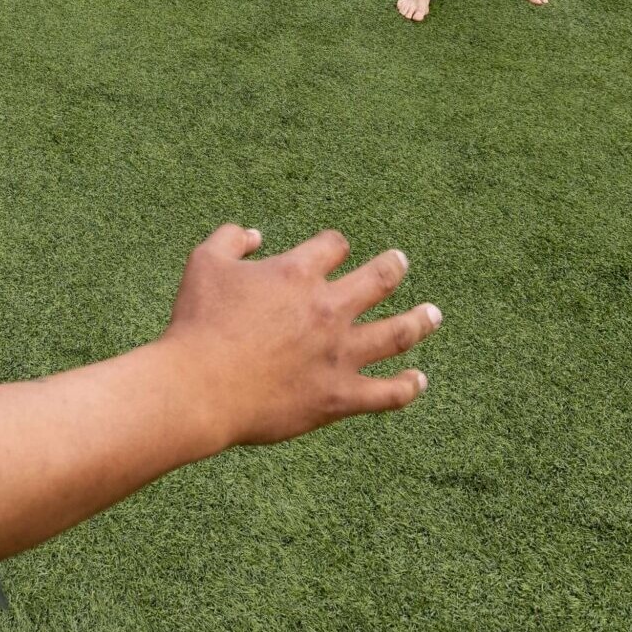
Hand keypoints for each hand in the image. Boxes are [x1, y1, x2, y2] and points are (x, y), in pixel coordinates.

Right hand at [156, 226, 435, 452]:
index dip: (334, 245)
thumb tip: (256, 234)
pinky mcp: (339, 396)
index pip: (333, 246)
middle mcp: (328, 309)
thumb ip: (231, 239)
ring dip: (419, 321)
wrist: (200, 387)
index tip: (334, 250)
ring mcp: (339, 354)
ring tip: (433, 315)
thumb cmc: (199, 323)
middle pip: (378, 280)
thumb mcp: (205, 263)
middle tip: (400, 262)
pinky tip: (419, 380)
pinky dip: (407, 387)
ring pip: (397, 333)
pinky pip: (387, 393)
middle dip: (392, 268)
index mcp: (298, 273)